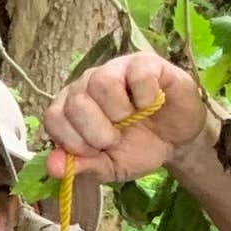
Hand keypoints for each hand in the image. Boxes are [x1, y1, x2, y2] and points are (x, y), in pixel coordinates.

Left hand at [47, 50, 211, 186]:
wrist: (177, 141)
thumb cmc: (138, 148)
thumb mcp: (109, 166)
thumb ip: (81, 166)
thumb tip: (53, 168)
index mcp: (71, 107)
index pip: (53, 117)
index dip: (73, 141)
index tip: (96, 151)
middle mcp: (87, 84)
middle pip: (76, 102)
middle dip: (98, 132)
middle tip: (116, 138)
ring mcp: (115, 68)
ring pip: (102, 82)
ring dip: (120, 112)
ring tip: (134, 119)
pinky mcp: (144, 62)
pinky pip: (136, 74)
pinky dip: (145, 96)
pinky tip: (152, 103)